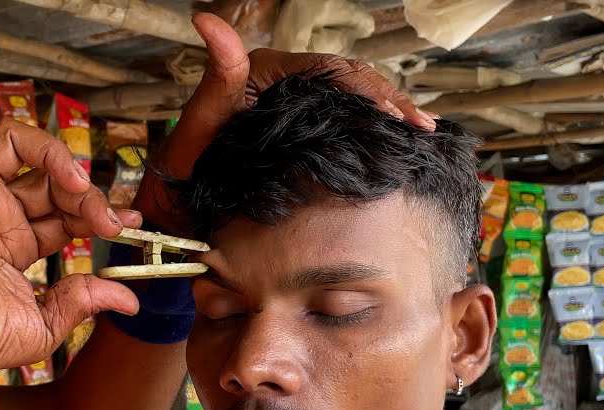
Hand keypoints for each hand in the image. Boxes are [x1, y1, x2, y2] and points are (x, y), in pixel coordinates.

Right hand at [0, 81, 140, 378]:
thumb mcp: (46, 323)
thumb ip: (85, 301)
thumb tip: (128, 300)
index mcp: (13, 242)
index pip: (63, 210)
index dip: (97, 210)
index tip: (128, 223)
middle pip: (48, 177)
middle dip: (87, 194)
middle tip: (110, 220)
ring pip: (13, 143)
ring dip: (55, 154)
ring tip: (78, 184)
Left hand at [135, 13, 434, 234]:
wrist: (181, 194)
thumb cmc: (186, 161)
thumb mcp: (201, 119)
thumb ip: (217, 73)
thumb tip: (207, 20)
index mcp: (267, 69)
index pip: (330, 71)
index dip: (366, 90)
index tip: (391, 114)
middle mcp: (286, 80)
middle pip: (350, 79)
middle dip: (389, 100)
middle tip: (419, 126)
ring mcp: (296, 102)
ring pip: (354, 97)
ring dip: (390, 110)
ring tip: (421, 130)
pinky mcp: (302, 124)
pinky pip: (346, 116)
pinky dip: (375, 125)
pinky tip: (399, 137)